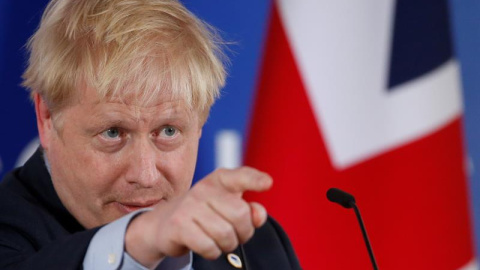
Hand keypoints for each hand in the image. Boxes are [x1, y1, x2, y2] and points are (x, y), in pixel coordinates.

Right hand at [125, 167, 272, 267]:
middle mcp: (204, 188)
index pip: (240, 176)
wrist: (164, 224)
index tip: (268, 183)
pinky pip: (209, 246)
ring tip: (218, 240)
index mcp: (219, 180)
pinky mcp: (179, 225)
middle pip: (241, 215)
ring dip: (227, 245)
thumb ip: (249, 210)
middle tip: (234, 234)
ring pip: (226, 234)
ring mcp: (190, 205)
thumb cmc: (204, 215)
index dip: (255, 180)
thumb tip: (258, 214)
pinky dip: (213, 252)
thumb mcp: (227, 208)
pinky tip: (206, 245)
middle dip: (243, 232)